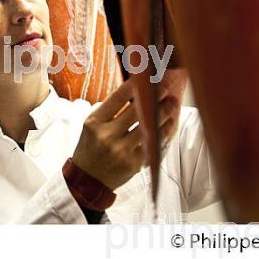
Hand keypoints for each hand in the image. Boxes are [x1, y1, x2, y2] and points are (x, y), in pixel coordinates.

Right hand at [72, 69, 187, 191]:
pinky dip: (163, 132)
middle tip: (164, 89)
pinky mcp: (133, 163)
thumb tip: (134, 89)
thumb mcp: (92, 125)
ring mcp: (121, 150)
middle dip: (153, 98)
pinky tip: (169, 123)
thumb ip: (110, 109)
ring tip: (171, 104)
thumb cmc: (91, 147)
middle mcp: (107, 135)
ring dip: (163, 114)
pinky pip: (153, 144)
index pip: (117, 98)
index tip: (146, 79)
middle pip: (136, 111)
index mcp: (95, 122)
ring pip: (148, 127)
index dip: (134, 86)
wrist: (88, 179)